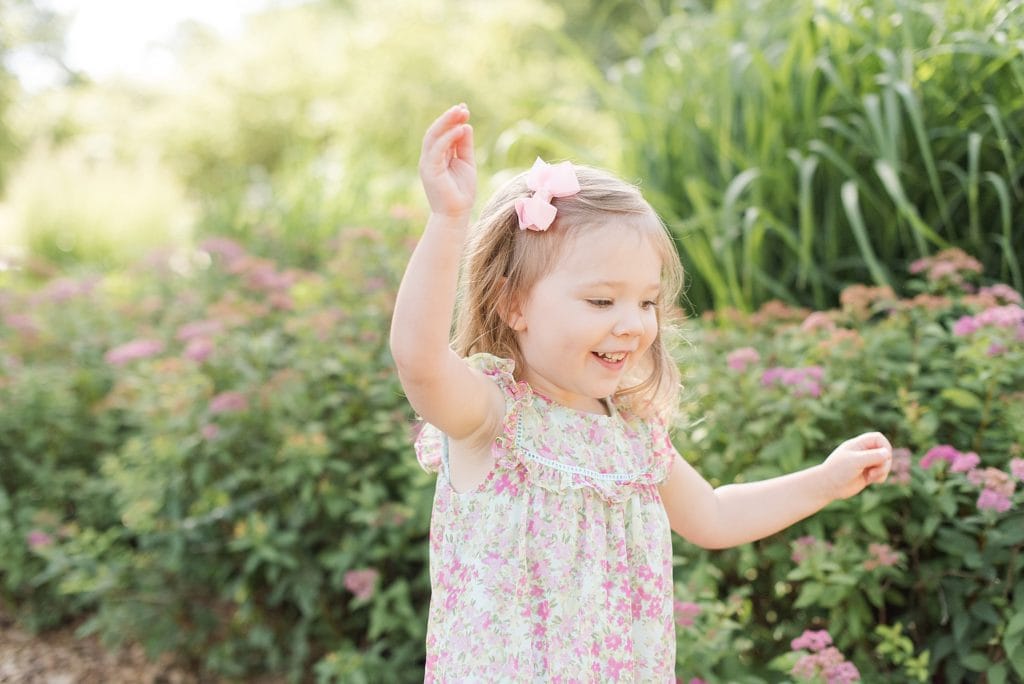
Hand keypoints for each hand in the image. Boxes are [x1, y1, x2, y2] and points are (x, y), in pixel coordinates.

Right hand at [419, 104, 475, 219]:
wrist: (455, 215)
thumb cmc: (461, 193)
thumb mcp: (467, 163)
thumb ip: (464, 146)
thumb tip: (466, 126)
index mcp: (437, 156)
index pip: (442, 133)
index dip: (452, 120)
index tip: (464, 109)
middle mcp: (429, 158)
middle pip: (435, 131)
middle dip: (449, 118)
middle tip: (463, 107)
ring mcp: (428, 163)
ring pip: (433, 136)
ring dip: (447, 122)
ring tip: (461, 112)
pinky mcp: (430, 170)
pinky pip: (438, 149)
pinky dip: (448, 138)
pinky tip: (460, 129)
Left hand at [821, 431, 892, 499]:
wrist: (827, 486)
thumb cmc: (838, 471)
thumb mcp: (855, 461)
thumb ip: (872, 456)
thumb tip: (887, 453)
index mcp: (858, 444)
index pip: (878, 438)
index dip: (885, 446)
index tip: (884, 456)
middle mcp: (863, 452)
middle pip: (885, 452)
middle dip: (884, 463)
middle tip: (874, 471)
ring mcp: (865, 464)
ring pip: (884, 464)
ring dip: (882, 471)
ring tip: (871, 476)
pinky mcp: (867, 474)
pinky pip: (882, 474)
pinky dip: (880, 477)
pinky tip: (871, 481)